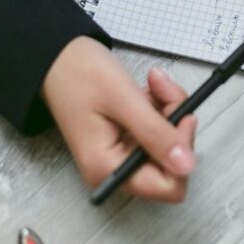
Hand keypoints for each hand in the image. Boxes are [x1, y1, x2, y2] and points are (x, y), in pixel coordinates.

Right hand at [43, 36, 196, 202]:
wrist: (57, 57)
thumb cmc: (79, 74)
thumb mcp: (123, 100)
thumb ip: (156, 134)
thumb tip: (186, 166)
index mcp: (108, 168)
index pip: (168, 187)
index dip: (182, 152)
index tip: (181, 116)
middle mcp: (114, 169)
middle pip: (171, 163)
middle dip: (175, 124)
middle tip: (164, 90)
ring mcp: (120, 154)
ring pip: (167, 143)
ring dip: (168, 110)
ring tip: (152, 83)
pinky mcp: (125, 139)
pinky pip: (157, 131)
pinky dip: (160, 107)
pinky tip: (147, 89)